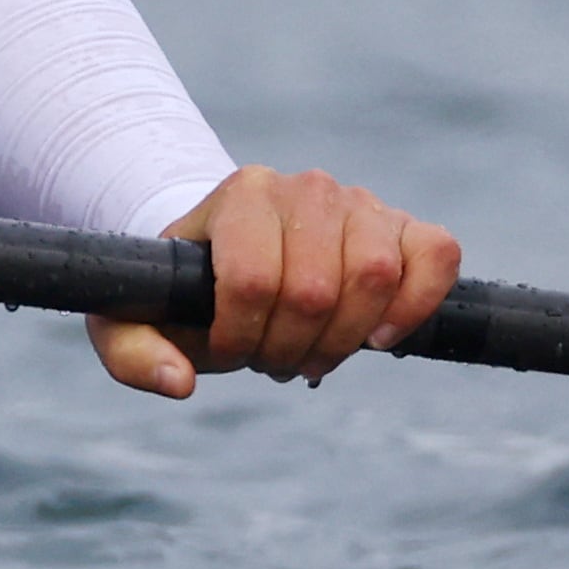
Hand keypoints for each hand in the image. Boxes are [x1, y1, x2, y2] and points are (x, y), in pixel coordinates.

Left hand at [86, 164, 462, 397]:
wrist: (231, 262)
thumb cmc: (183, 296)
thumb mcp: (131, 320)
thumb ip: (133, 353)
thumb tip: (179, 382)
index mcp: (239, 195)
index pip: (252, 280)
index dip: (242, 338)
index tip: (228, 354)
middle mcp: (304, 186)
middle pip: (316, 289)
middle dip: (291, 347)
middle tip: (272, 360)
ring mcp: (361, 202)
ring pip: (376, 276)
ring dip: (344, 339)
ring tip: (312, 352)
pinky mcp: (408, 226)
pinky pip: (437, 256)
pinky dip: (415, 305)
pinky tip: (377, 337)